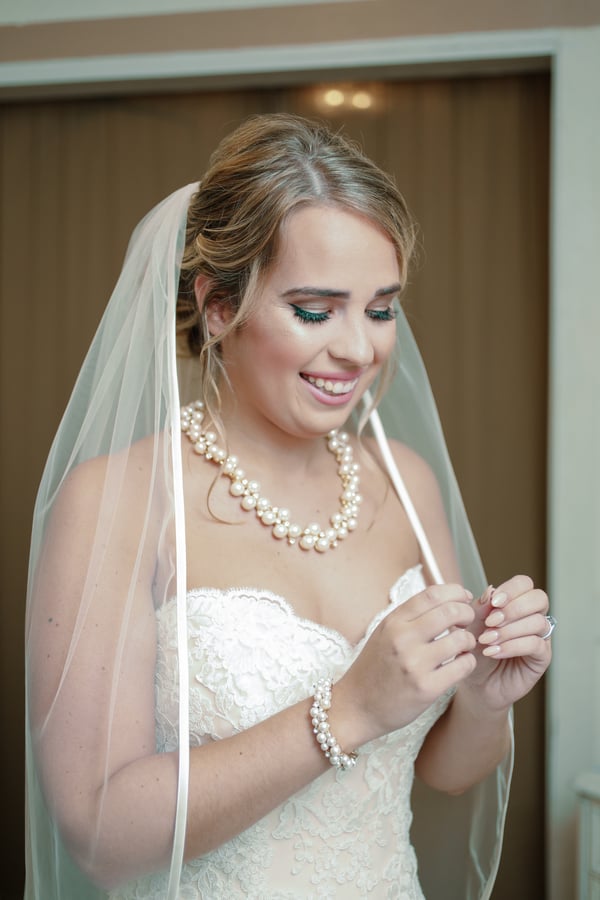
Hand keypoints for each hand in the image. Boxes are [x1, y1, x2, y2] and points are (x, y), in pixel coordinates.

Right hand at [335, 583, 476, 745]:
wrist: (356, 706)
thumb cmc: (374, 668)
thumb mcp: (385, 633)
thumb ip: (411, 617)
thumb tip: (447, 601)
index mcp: (393, 621)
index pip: (432, 594)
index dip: (455, 592)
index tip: (464, 597)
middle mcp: (403, 638)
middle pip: (450, 612)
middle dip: (467, 613)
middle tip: (467, 622)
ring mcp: (415, 664)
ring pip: (461, 639)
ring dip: (469, 640)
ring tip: (463, 646)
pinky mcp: (427, 688)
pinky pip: (463, 666)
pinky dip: (468, 662)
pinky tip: (460, 664)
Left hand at [464, 574, 551, 710]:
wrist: (475, 682)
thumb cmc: (474, 650)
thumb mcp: (472, 625)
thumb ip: (480, 607)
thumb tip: (490, 590)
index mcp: (516, 602)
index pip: (524, 584)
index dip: (511, 589)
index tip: (493, 602)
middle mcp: (532, 616)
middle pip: (539, 598)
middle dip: (513, 608)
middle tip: (491, 621)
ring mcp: (540, 637)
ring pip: (537, 622)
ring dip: (509, 630)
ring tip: (487, 640)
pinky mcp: (542, 657)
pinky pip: (535, 644)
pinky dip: (512, 646)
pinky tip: (494, 651)